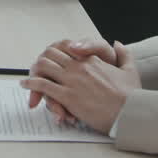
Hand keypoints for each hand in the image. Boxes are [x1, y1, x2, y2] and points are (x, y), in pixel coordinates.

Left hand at [21, 41, 140, 133]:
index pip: (65, 47)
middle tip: (36, 69)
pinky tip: (26, 86)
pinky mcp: (68, 96)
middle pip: (50, 54)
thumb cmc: (131, 96)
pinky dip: (31, 84)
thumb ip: (124, 54)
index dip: (55, 51)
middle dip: (41, 61)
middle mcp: (79, 67)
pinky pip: (43, 86)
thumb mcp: (130, 70)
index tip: (51, 58)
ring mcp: (72, 81)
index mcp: (92, 60)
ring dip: (33, 71)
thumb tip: (118, 43)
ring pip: (43, 67)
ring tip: (28, 78)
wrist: (130, 114)